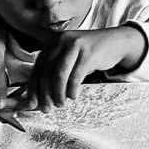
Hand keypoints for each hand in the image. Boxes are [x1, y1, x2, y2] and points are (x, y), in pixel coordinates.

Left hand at [24, 25, 147, 111]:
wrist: (115, 42)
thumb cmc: (89, 54)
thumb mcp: (69, 58)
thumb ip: (53, 73)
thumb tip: (35, 99)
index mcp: (53, 42)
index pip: (38, 67)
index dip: (33, 88)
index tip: (32, 104)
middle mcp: (62, 40)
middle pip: (46, 71)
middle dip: (44, 93)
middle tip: (47, 109)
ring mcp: (75, 44)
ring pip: (59, 74)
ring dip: (58, 93)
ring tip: (60, 104)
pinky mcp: (89, 52)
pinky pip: (76, 75)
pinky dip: (72, 89)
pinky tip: (73, 96)